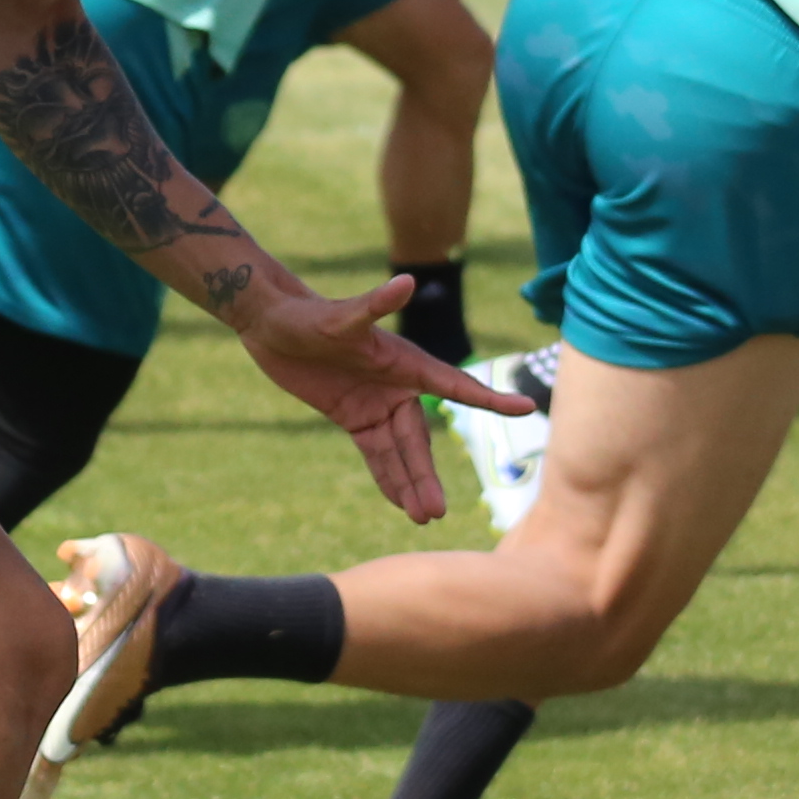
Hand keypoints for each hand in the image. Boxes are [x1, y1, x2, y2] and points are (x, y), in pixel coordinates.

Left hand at [221, 267, 514, 519]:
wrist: (272, 323)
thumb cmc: (308, 315)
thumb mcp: (339, 317)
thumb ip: (374, 305)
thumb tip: (406, 281)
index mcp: (405, 362)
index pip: (455, 386)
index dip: (490, 399)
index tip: (526, 408)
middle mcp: (398, 386)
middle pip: (419, 439)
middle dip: (427, 475)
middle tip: (437, 512)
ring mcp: (377, 404)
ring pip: (400, 453)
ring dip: (410, 484)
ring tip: (423, 518)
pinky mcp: (354, 416)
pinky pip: (376, 454)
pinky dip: (387, 477)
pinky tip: (400, 504)